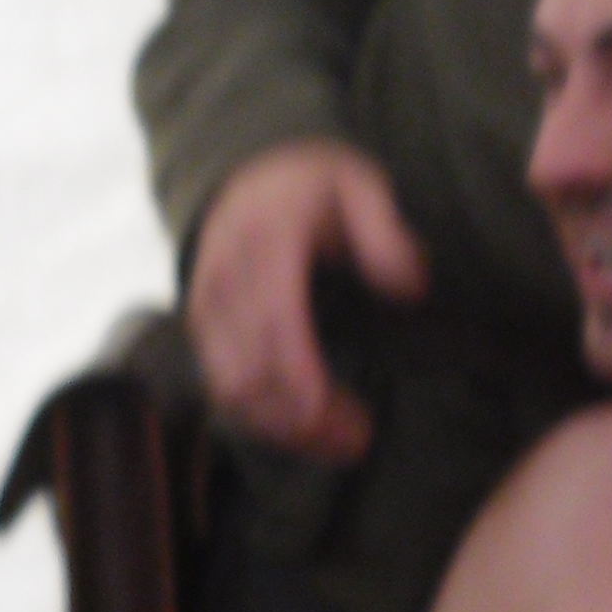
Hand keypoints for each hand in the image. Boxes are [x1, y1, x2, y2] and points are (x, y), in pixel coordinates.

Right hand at [189, 144, 423, 458]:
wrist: (244, 167)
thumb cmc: (312, 183)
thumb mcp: (359, 183)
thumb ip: (385, 231)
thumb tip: (410, 288)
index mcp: (265, 240)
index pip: (276, 322)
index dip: (303, 378)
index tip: (340, 416)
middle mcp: (225, 278)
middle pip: (251, 369)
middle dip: (302, 419)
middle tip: (359, 440)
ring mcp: (206, 305)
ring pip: (231, 389)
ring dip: (283, 429)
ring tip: (341, 444)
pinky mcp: (201, 327)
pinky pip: (222, 387)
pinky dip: (262, 418)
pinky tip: (307, 431)